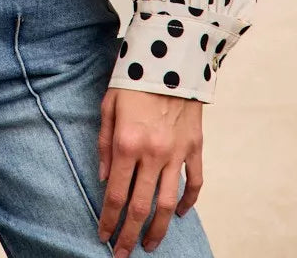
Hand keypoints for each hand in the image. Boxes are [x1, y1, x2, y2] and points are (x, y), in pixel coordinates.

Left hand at [96, 87, 203, 255]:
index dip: (108, 219)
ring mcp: (177, 153)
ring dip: (158, 229)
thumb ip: (104, 143)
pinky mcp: (195, 147)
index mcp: (127, 143)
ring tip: (149, 244)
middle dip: (130, 234)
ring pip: (169, 203)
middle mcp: (153, 153)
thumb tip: (104, 178)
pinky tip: (178, 215)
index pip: (117, 195)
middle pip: (141, 207)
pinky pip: (194, 183)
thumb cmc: (132, 79)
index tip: (102, 235)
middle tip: (122, 254)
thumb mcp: (108, 105)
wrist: (170, 58)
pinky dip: (188, 203)